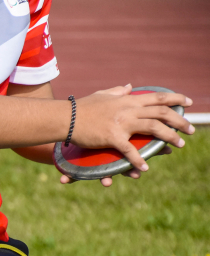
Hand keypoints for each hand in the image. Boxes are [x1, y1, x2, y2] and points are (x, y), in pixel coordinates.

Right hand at [60, 84, 193, 186]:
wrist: (66, 117)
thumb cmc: (81, 107)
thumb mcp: (102, 95)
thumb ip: (117, 91)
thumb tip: (129, 86)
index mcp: (128, 100)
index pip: (158, 97)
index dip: (176, 98)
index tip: (189, 102)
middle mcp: (129, 110)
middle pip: (162, 112)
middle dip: (179, 120)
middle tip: (190, 129)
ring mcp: (122, 123)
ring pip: (154, 128)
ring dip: (170, 137)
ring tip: (179, 145)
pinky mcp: (112, 137)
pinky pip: (129, 151)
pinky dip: (138, 161)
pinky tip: (144, 169)